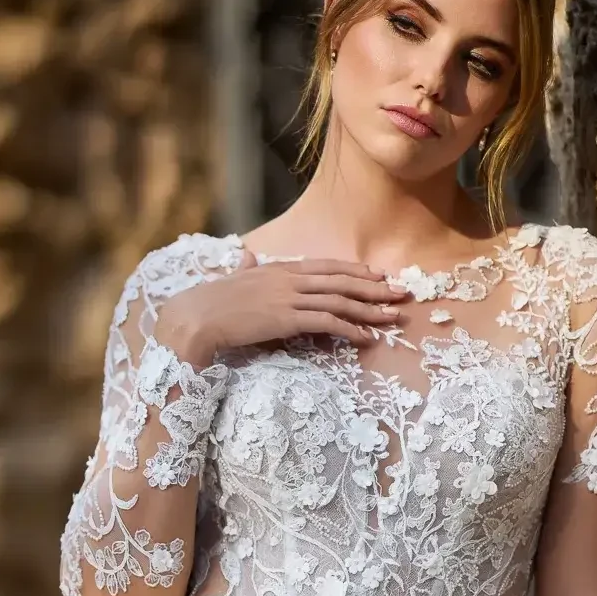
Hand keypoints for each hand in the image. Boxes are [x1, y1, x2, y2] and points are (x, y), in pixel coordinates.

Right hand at [154, 249, 411, 367]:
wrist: (194, 317)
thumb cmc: (208, 303)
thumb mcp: (231, 279)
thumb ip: (244, 269)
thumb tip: (244, 257)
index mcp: (279, 269)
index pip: (325, 266)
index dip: (353, 270)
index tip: (376, 274)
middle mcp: (289, 279)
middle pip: (341, 281)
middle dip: (374, 287)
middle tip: (401, 293)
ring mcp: (289, 298)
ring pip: (340, 302)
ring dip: (371, 310)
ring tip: (393, 318)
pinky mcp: (287, 320)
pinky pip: (327, 323)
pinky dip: (350, 329)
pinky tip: (366, 338)